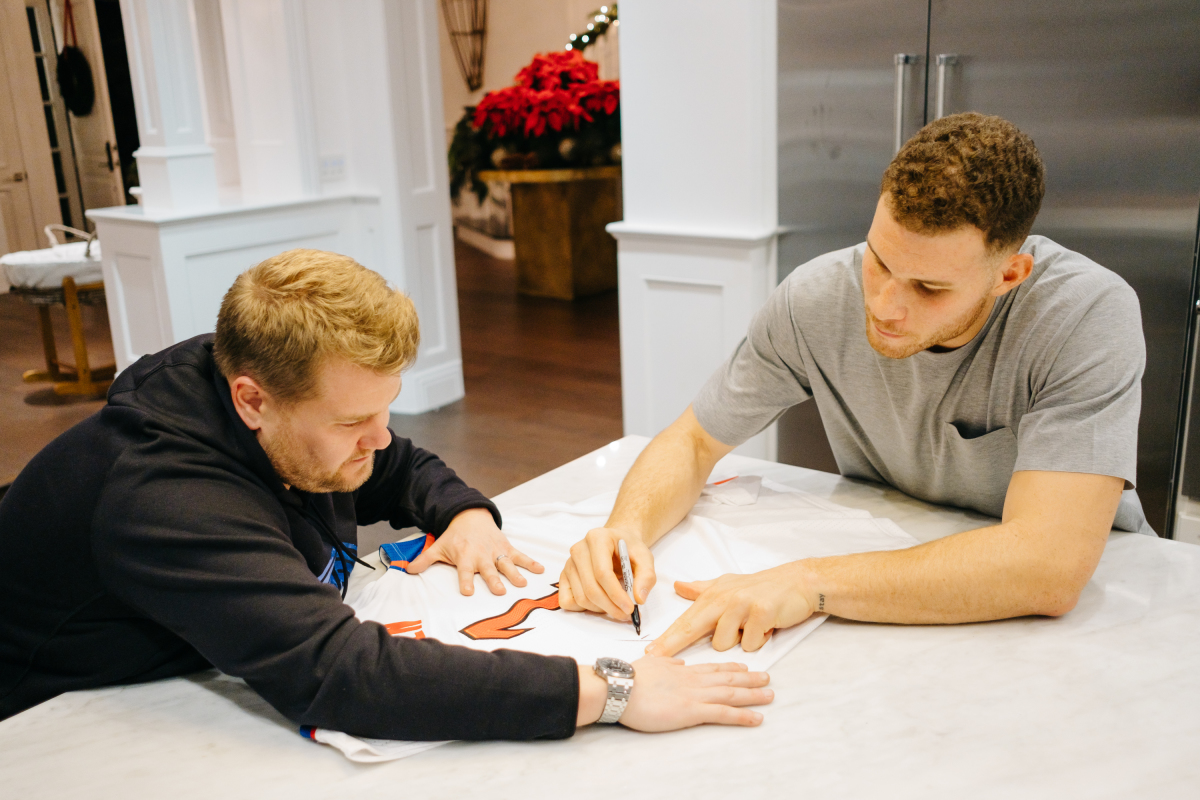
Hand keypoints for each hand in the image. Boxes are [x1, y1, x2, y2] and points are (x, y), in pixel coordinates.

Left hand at [407, 508, 543, 594]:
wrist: (470, 515)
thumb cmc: (454, 537)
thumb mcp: (438, 547)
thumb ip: (425, 560)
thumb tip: (407, 571)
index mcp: (465, 557)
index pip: (464, 571)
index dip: (466, 581)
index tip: (468, 592)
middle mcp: (481, 555)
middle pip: (488, 570)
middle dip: (493, 580)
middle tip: (499, 591)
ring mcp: (495, 551)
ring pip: (505, 564)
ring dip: (514, 573)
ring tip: (522, 584)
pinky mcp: (506, 547)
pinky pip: (519, 555)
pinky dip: (530, 562)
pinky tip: (540, 570)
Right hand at [559, 526, 655, 618]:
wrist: (615, 543)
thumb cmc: (628, 549)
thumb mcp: (645, 557)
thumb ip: (647, 576)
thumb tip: (639, 598)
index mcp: (597, 538)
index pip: (602, 572)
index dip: (616, 594)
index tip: (630, 608)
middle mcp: (579, 549)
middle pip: (591, 588)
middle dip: (610, 606)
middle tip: (626, 614)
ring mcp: (569, 564)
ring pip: (581, 597)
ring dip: (600, 609)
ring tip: (616, 607)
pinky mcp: (564, 576)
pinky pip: (567, 601)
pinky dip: (584, 608)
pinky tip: (599, 603)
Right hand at [577, 656, 771, 729]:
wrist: (621, 687)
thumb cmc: (630, 678)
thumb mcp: (651, 665)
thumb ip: (668, 665)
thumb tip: (679, 663)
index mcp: (683, 671)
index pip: (712, 668)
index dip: (730, 668)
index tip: (744, 668)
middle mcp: (694, 680)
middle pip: (727, 680)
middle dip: (749, 679)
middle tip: (767, 678)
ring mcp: (695, 695)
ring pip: (731, 694)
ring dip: (752, 695)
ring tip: (769, 695)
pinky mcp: (693, 711)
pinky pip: (724, 714)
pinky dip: (742, 716)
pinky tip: (756, 718)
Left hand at [645, 564, 815, 657]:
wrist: (798, 582)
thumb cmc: (761, 587)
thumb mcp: (728, 585)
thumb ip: (701, 590)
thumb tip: (678, 586)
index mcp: (713, 595)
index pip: (685, 620)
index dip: (667, 638)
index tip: (650, 653)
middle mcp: (724, 598)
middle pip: (693, 629)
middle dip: (675, 645)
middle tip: (659, 658)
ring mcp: (742, 605)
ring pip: (724, 643)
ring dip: (738, 641)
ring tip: (750, 627)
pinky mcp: (762, 613)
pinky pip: (750, 643)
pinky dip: (759, 640)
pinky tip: (766, 627)